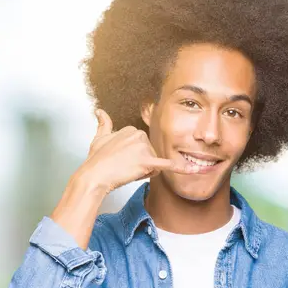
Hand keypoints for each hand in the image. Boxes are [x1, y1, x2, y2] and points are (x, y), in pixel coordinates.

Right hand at [80, 109, 194, 193]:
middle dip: (141, 165)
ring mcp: (143, 148)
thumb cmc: (96, 161)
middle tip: (124, 167)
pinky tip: (193, 170)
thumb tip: (99, 111)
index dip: (134, 158)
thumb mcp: (99, 138)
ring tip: (127, 170)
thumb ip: (103, 123)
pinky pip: (167, 164)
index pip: (144, 148)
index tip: (120, 160)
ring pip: (154, 164)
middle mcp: (139, 135)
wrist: (94, 176)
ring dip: (144, 171)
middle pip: (151, 155)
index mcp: (132, 129)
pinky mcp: (147, 161)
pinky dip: (181, 168)